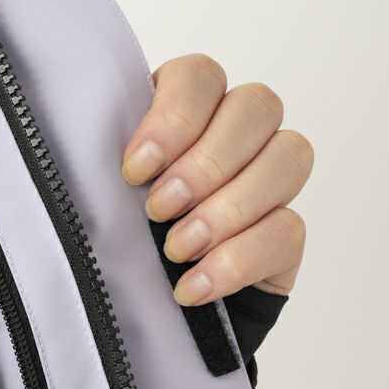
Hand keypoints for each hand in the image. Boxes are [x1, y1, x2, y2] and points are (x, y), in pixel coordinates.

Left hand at [120, 53, 312, 305]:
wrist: (139, 312)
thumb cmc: (116, 239)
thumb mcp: (101, 197)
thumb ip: (104, 166)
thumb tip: (109, 169)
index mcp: (184, 108)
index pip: (200, 77)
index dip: (174, 118)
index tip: (135, 170)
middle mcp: (236, 133)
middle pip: (257, 106)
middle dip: (205, 162)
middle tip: (159, 209)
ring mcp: (269, 180)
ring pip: (288, 157)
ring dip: (228, 207)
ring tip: (177, 248)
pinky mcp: (285, 233)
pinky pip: (287, 229)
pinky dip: (237, 260)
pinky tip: (194, 284)